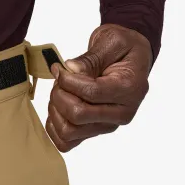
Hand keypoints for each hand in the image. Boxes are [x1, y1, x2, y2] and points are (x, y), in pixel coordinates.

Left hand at [46, 24, 152, 151]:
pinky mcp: (93, 131)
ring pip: (69, 131)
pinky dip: (54, 127)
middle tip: (59, 81)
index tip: (59, 69)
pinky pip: (66, 142)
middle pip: (78, 115)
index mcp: (130, 90)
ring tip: (59, 93)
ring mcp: (107, 126)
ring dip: (55, 110)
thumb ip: (90, 58)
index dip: (67, 81)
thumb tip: (70, 69)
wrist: (128, 58)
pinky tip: (56, 108)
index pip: (91, 93)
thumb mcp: (110, 42)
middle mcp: (121, 113)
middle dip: (59, 95)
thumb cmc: (121, 49)